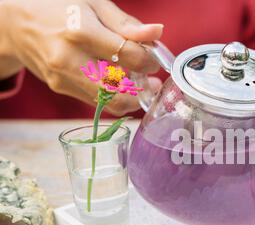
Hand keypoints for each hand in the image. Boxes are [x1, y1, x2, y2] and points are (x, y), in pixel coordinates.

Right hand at [0, 0, 162, 114]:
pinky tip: (119, 82)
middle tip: (152, 81)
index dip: (149, 60)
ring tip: (140, 83)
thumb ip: (125, 23)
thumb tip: (156, 32)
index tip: (154, 56)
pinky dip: (114, 95)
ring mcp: (62, 77)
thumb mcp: (92, 3)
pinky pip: (96, 100)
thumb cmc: (57, 6)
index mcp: (80, 31)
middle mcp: (68, 58)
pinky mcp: (60, 87)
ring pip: (108, 102)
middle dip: (143, 89)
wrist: (15, 21)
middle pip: (118, 90)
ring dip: (131, 97)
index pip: (129, 55)